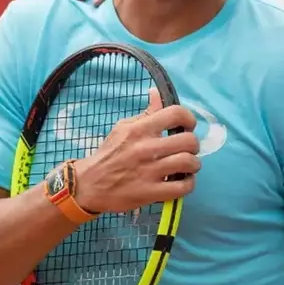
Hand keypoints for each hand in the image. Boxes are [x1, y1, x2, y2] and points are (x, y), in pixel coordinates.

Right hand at [73, 88, 199, 212]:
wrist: (90, 184)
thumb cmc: (110, 153)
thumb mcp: (123, 127)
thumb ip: (146, 113)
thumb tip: (157, 92)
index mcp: (140, 129)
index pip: (175, 113)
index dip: (189, 118)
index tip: (188, 126)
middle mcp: (147, 148)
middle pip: (189, 141)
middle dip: (193, 145)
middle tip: (187, 149)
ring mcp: (150, 172)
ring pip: (189, 163)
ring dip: (193, 165)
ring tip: (187, 166)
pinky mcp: (151, 193)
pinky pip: (183, 187)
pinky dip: (188, 183)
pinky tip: (182, 181)